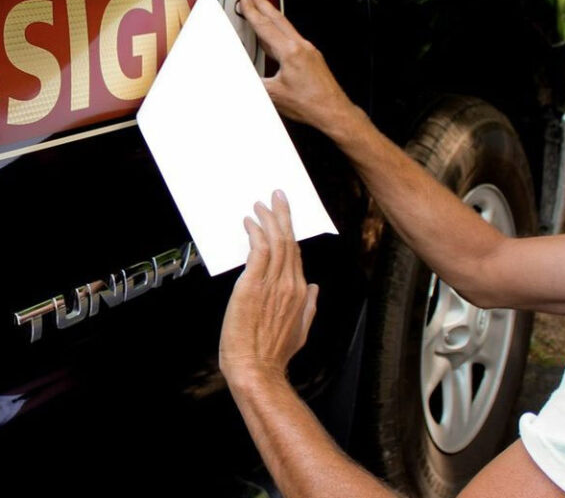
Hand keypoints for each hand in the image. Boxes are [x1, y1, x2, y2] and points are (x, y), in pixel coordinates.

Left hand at [219, 190, 320, 383]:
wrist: (256, 368)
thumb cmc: (272, 354)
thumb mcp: (300, 331)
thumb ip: (309, 307)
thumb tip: (315, 289)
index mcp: (300, 294)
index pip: (296, 255)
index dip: (290, 233)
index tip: (285, 218)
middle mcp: (290, 284)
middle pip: (288, 242)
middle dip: (283, 216)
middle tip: (277, 196)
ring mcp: (273, 284)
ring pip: (275, 242)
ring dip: (268, 219)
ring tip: (260, 205)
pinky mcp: (253, 285)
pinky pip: (259, 250)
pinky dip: (256, 233)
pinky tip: (249, 222)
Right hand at [238, 0, 353, 130]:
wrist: (334, 112)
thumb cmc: (310, 104)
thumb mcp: (273, 94)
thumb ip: (253, 82)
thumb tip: (241, 76)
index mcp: (291, 52)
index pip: (265, 26)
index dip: (252, 10)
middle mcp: (302, 47)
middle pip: (277, 18)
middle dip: (262, 1)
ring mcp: (308, 51)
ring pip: (285, 27)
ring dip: (271, 14)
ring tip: (261, 5)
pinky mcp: (312, 58)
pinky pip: (291, 37)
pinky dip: (279, 30)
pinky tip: (274, 34)